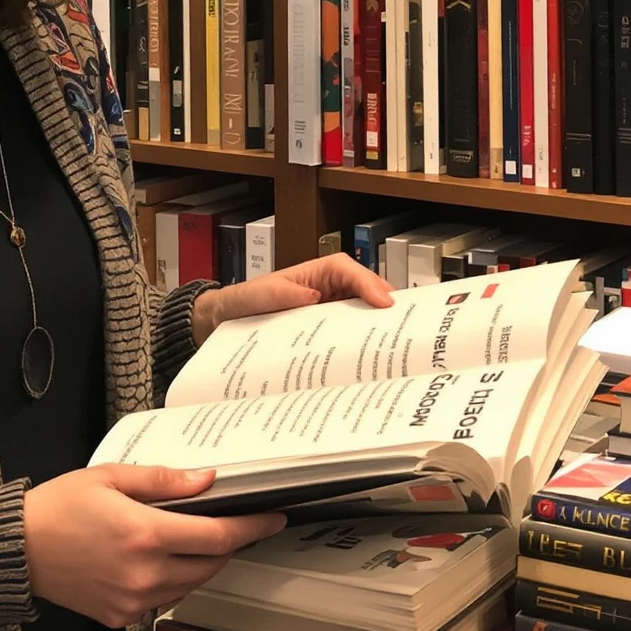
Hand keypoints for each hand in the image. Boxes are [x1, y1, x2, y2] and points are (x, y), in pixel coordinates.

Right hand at [22, 464, 284, 628]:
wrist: (18, 550)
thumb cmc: (60, 506)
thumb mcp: (111, 477)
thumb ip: (163, 480)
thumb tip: (207, 479)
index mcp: (145, 534)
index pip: (216, 536)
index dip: (251, 528)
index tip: (274, 519)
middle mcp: (145, 574)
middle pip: (210, 564)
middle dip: (228, 544)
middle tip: (235, 523)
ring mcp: (134, 601)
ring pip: (190, 585)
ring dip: (203, 563)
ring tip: (198, 538)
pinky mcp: (121, 617)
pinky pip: (163, 599)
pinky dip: (173, 580)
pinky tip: (160, 560)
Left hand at [190, 251, 393, 348]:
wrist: (225, 323)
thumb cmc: (243, 302)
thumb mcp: (258, 295)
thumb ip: (281, 293)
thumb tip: (313, 296)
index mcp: (315, 272)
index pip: (347, 270)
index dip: (368, 283)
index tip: (384, 302)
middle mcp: (327, 288)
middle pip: (364, 291)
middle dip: (384, 305)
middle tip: (406, 328)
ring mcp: (329, 311)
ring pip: (362, 313)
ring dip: (377, 326)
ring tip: (396, 347)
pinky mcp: (326, 332)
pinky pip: (349, 334)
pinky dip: (362, 343)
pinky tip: (370, 360)